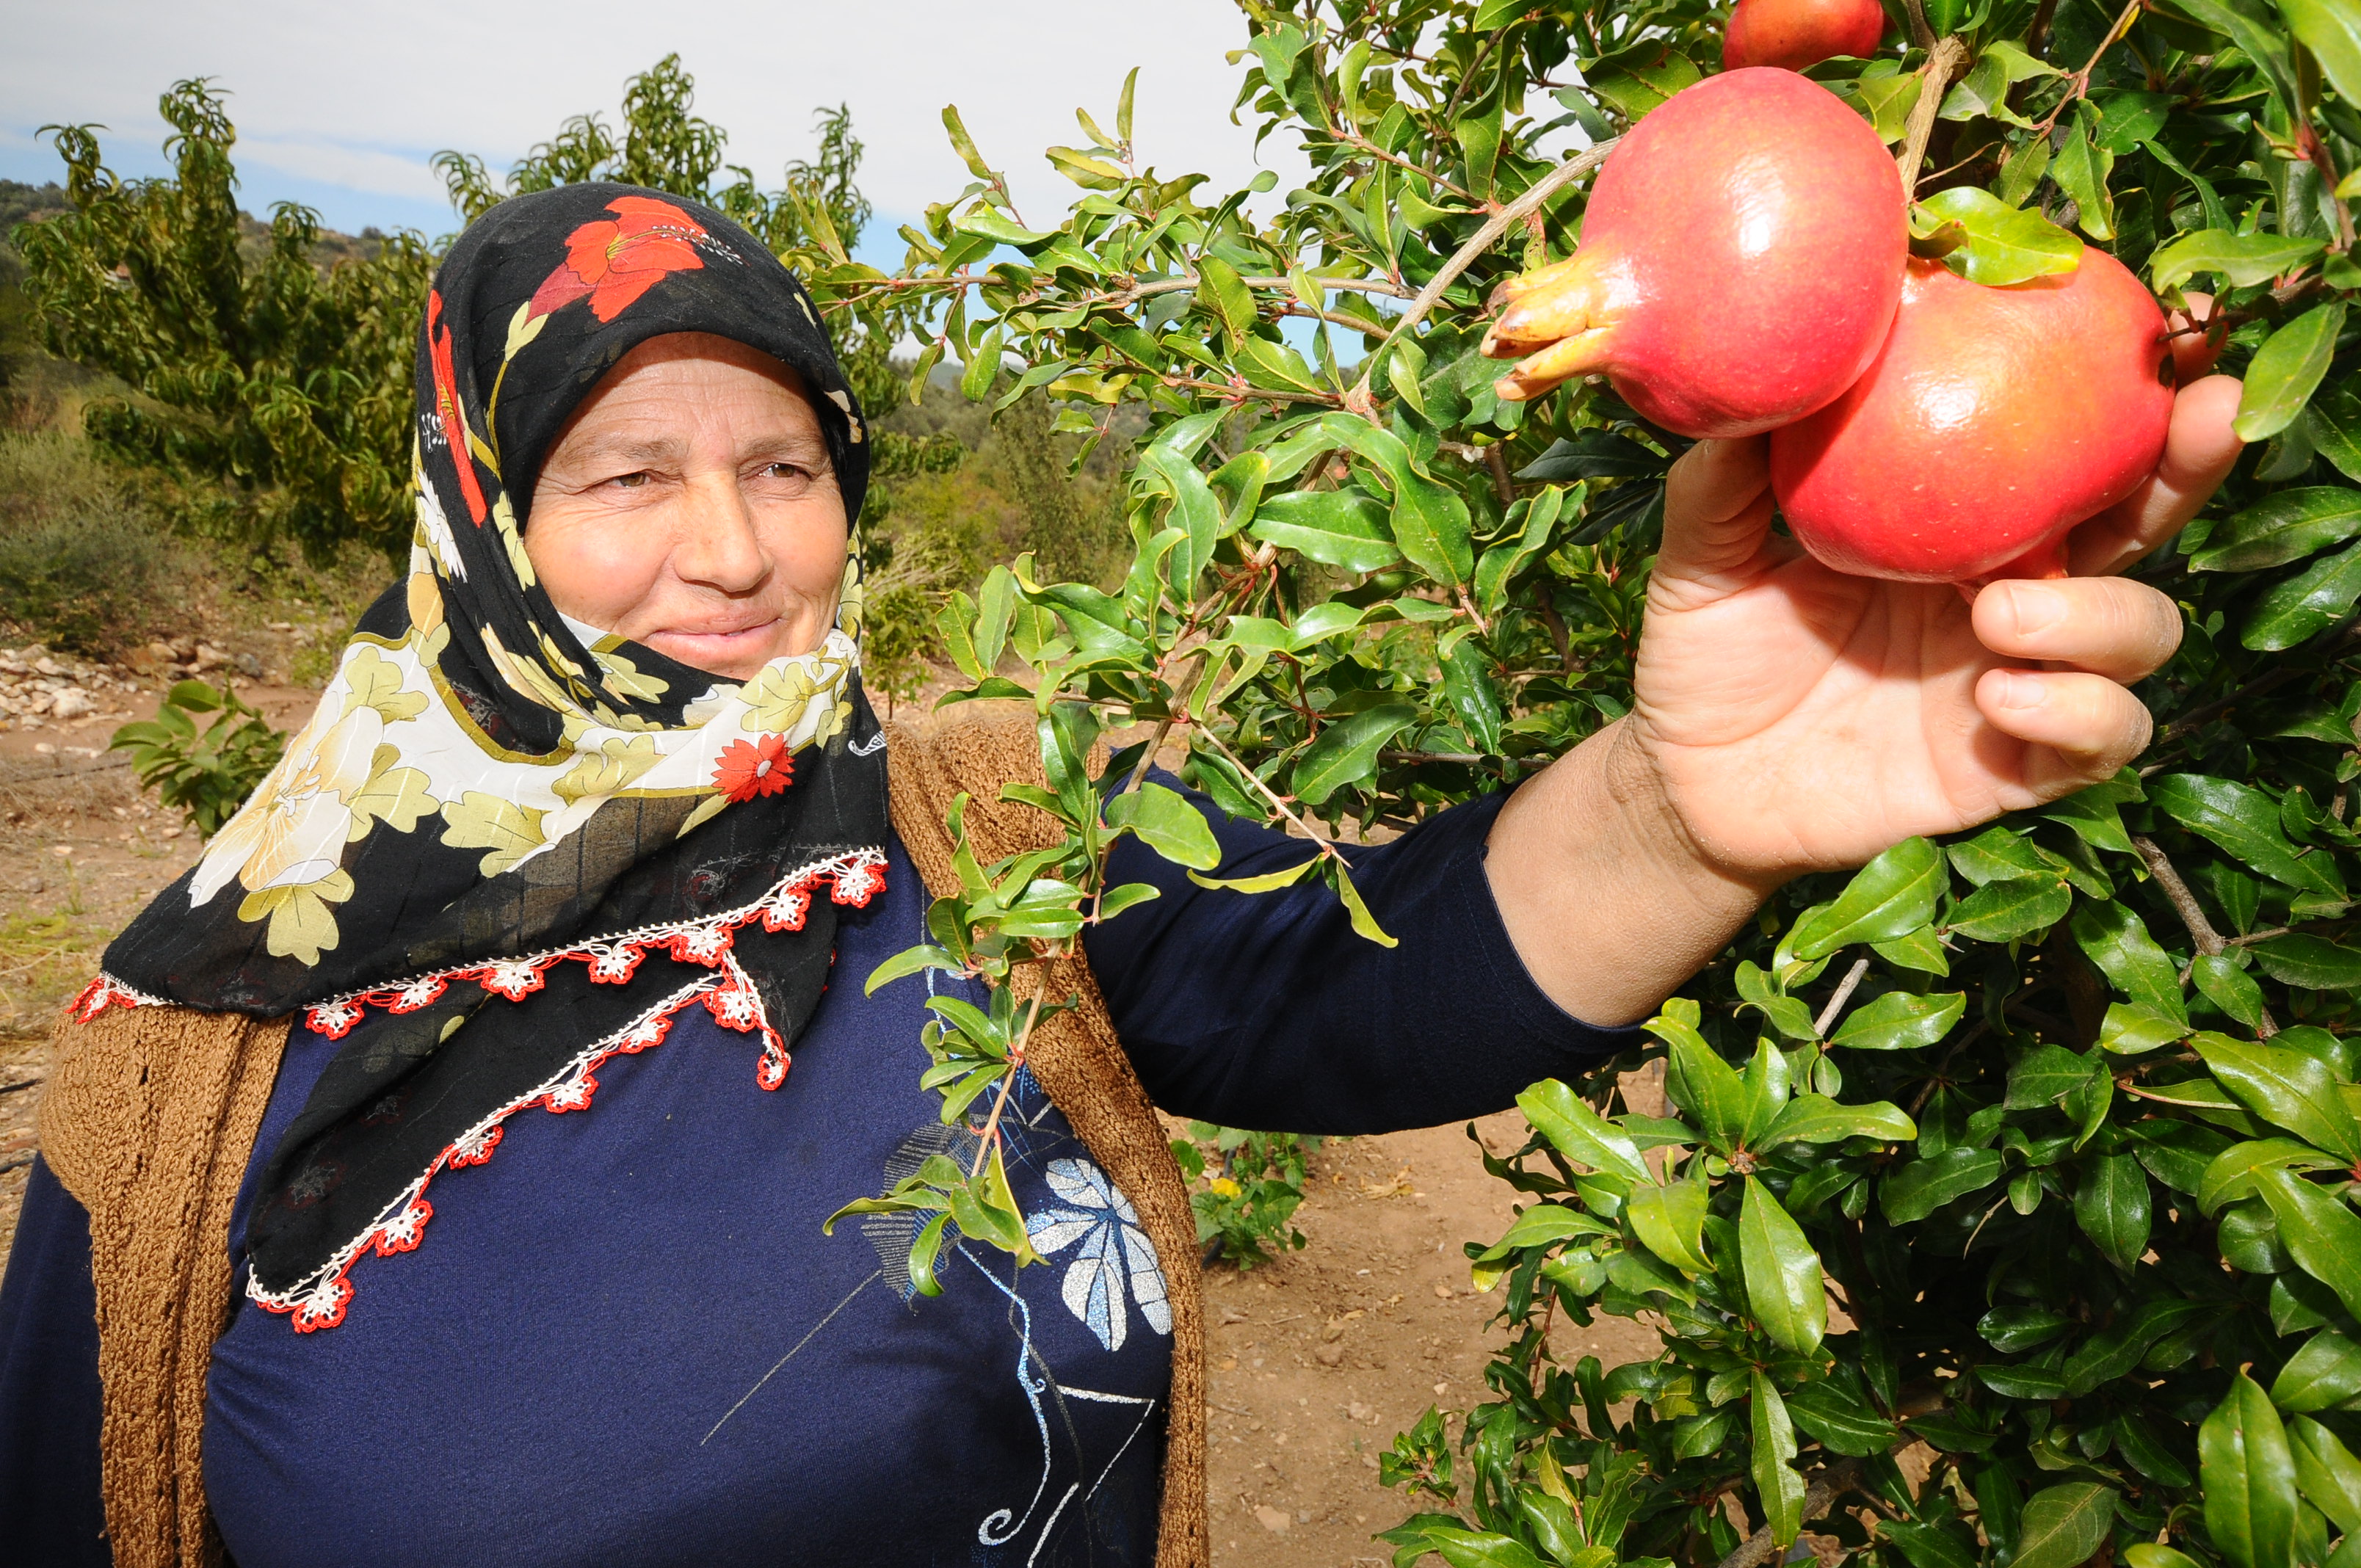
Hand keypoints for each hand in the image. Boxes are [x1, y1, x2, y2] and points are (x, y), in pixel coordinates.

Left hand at [1488, 374, 2244, 1024]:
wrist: (1687, 783)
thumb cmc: (1705, 656)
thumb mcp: (1705, 552)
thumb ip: (1731, 471)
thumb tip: (1764, 372)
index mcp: (1957, 522)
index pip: (2067, 446)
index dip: (2133, 391)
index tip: (2180, 328)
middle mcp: (2010, 589)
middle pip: (2142, 520)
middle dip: (2187, 466)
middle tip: (2201, 415)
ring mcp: (2022, 675)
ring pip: (2143, 632)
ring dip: (2099, 615)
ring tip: (1998, 614)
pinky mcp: (2013, 764)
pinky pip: (2102, 737)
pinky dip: (2077, 711)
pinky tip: (1998, 695)